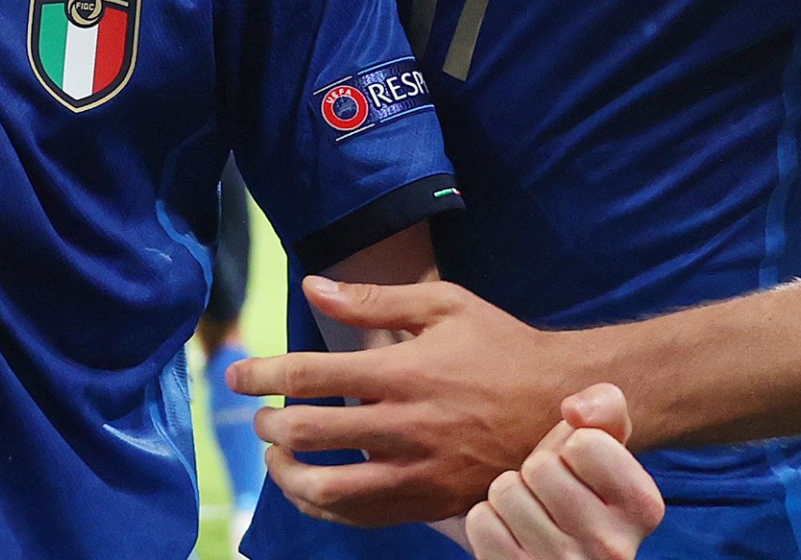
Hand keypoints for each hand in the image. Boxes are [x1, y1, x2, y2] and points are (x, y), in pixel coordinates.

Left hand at [232, 278, 587, 525]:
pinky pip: (365, 517)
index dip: (260, 374)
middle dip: (267, 426)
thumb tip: (310, 284)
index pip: (308, 376)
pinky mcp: (433, 503)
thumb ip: (372, 299)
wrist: (565, 404)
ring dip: (288, 476)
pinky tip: (314, 489)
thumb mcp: (443, 305)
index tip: (236, 374)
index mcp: (403, 372)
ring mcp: (420, 472)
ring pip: (329, 491)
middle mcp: (406, 426)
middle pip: (307, 434)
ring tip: (277, 460)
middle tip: (259, 417)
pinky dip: (327, 507)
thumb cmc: (500, 346)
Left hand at [460, 386, 664, 559]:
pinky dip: (489, 523)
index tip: (578, 473)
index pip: (585, 443)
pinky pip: (481, 522)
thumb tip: (575, 410)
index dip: (570, 449)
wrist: (557, 557)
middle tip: (550, 497)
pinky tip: (513, 537)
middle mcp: (612, 547)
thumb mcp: (605, 449)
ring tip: (532, 517)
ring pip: (507, 492)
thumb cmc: (580, 491)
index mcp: (643, 507)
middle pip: (541, 467)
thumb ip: (606, 409)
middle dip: (537, 473)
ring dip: (511, 498)